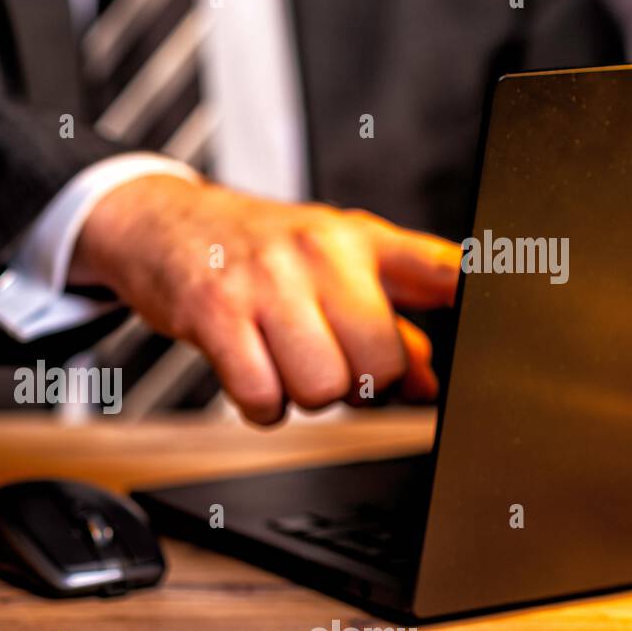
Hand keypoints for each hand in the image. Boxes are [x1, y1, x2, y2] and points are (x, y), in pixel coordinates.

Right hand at [70, 175, 460, 424]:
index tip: (466, 365)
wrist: (165, 225)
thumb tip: (429, 381)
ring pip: (322, 388)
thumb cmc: (257, 247)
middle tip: (331, 365)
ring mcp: (266, 282)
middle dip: (359, 386)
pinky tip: (254, 376)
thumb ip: (395, 314)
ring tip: (285, 364)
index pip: (442, 279)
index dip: (463, 330)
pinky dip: (262, 405)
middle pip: (380, 364)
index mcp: (362, 239)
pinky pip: (262, 397)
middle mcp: (320, 254)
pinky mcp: (215, 315)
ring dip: (305, 396)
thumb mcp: (337, 258)